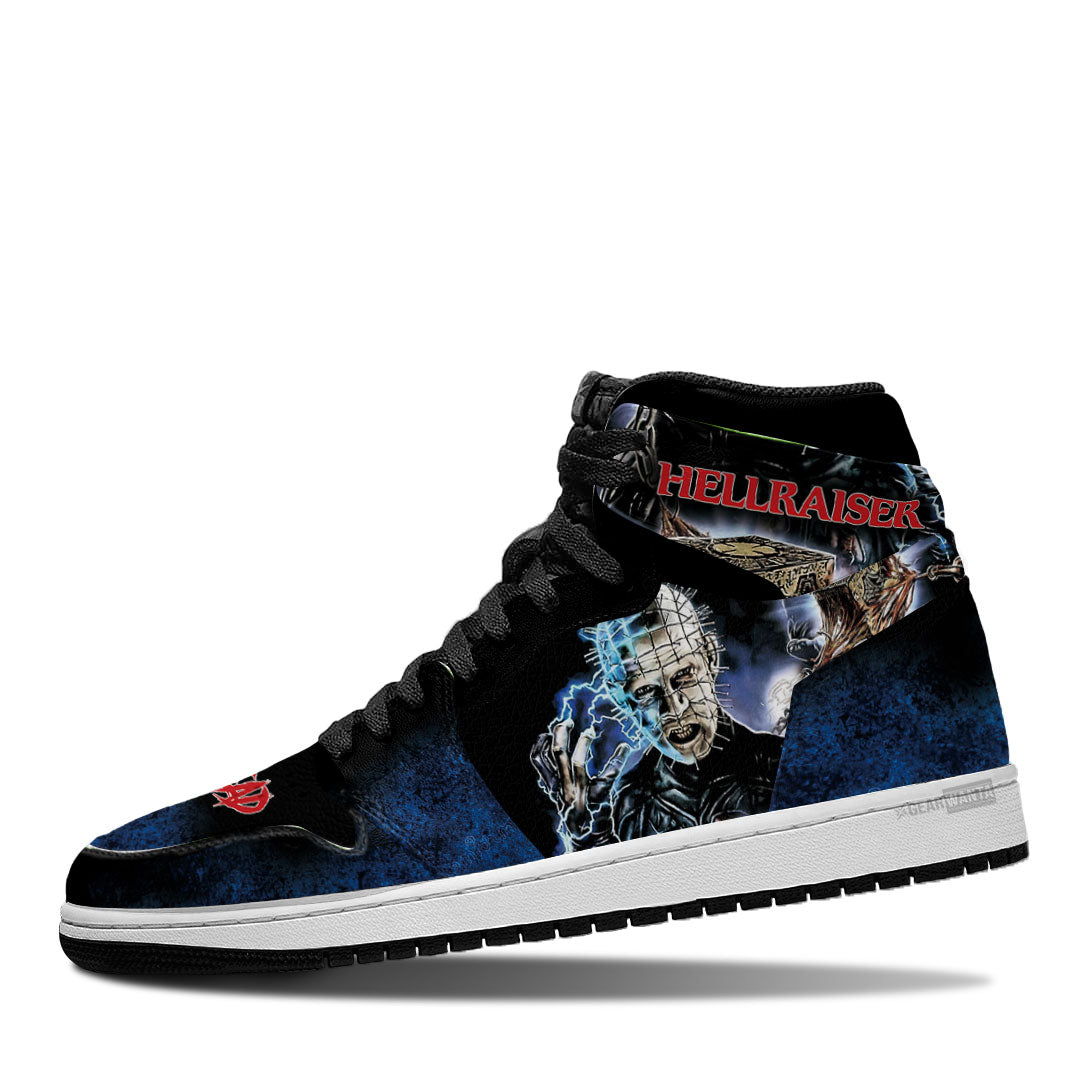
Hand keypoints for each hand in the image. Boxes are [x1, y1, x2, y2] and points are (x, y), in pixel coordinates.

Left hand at [530, 719, 631, 838]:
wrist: (583, 829)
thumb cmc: (599, 809)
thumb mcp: (608, 788)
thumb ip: (616, 766)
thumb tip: (625, 746)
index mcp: (580, 787)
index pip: (578, 761)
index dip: (584, 742)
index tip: (590, 731)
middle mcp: (564, 785)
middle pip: (558, 753)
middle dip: (562, 733)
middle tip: (569, 721)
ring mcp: (554, 784)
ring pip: (544, 757)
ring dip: (549, 739)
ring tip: (557, 727)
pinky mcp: (548, 783)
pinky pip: (537, 763)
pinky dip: (538, 747)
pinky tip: (544, 737)